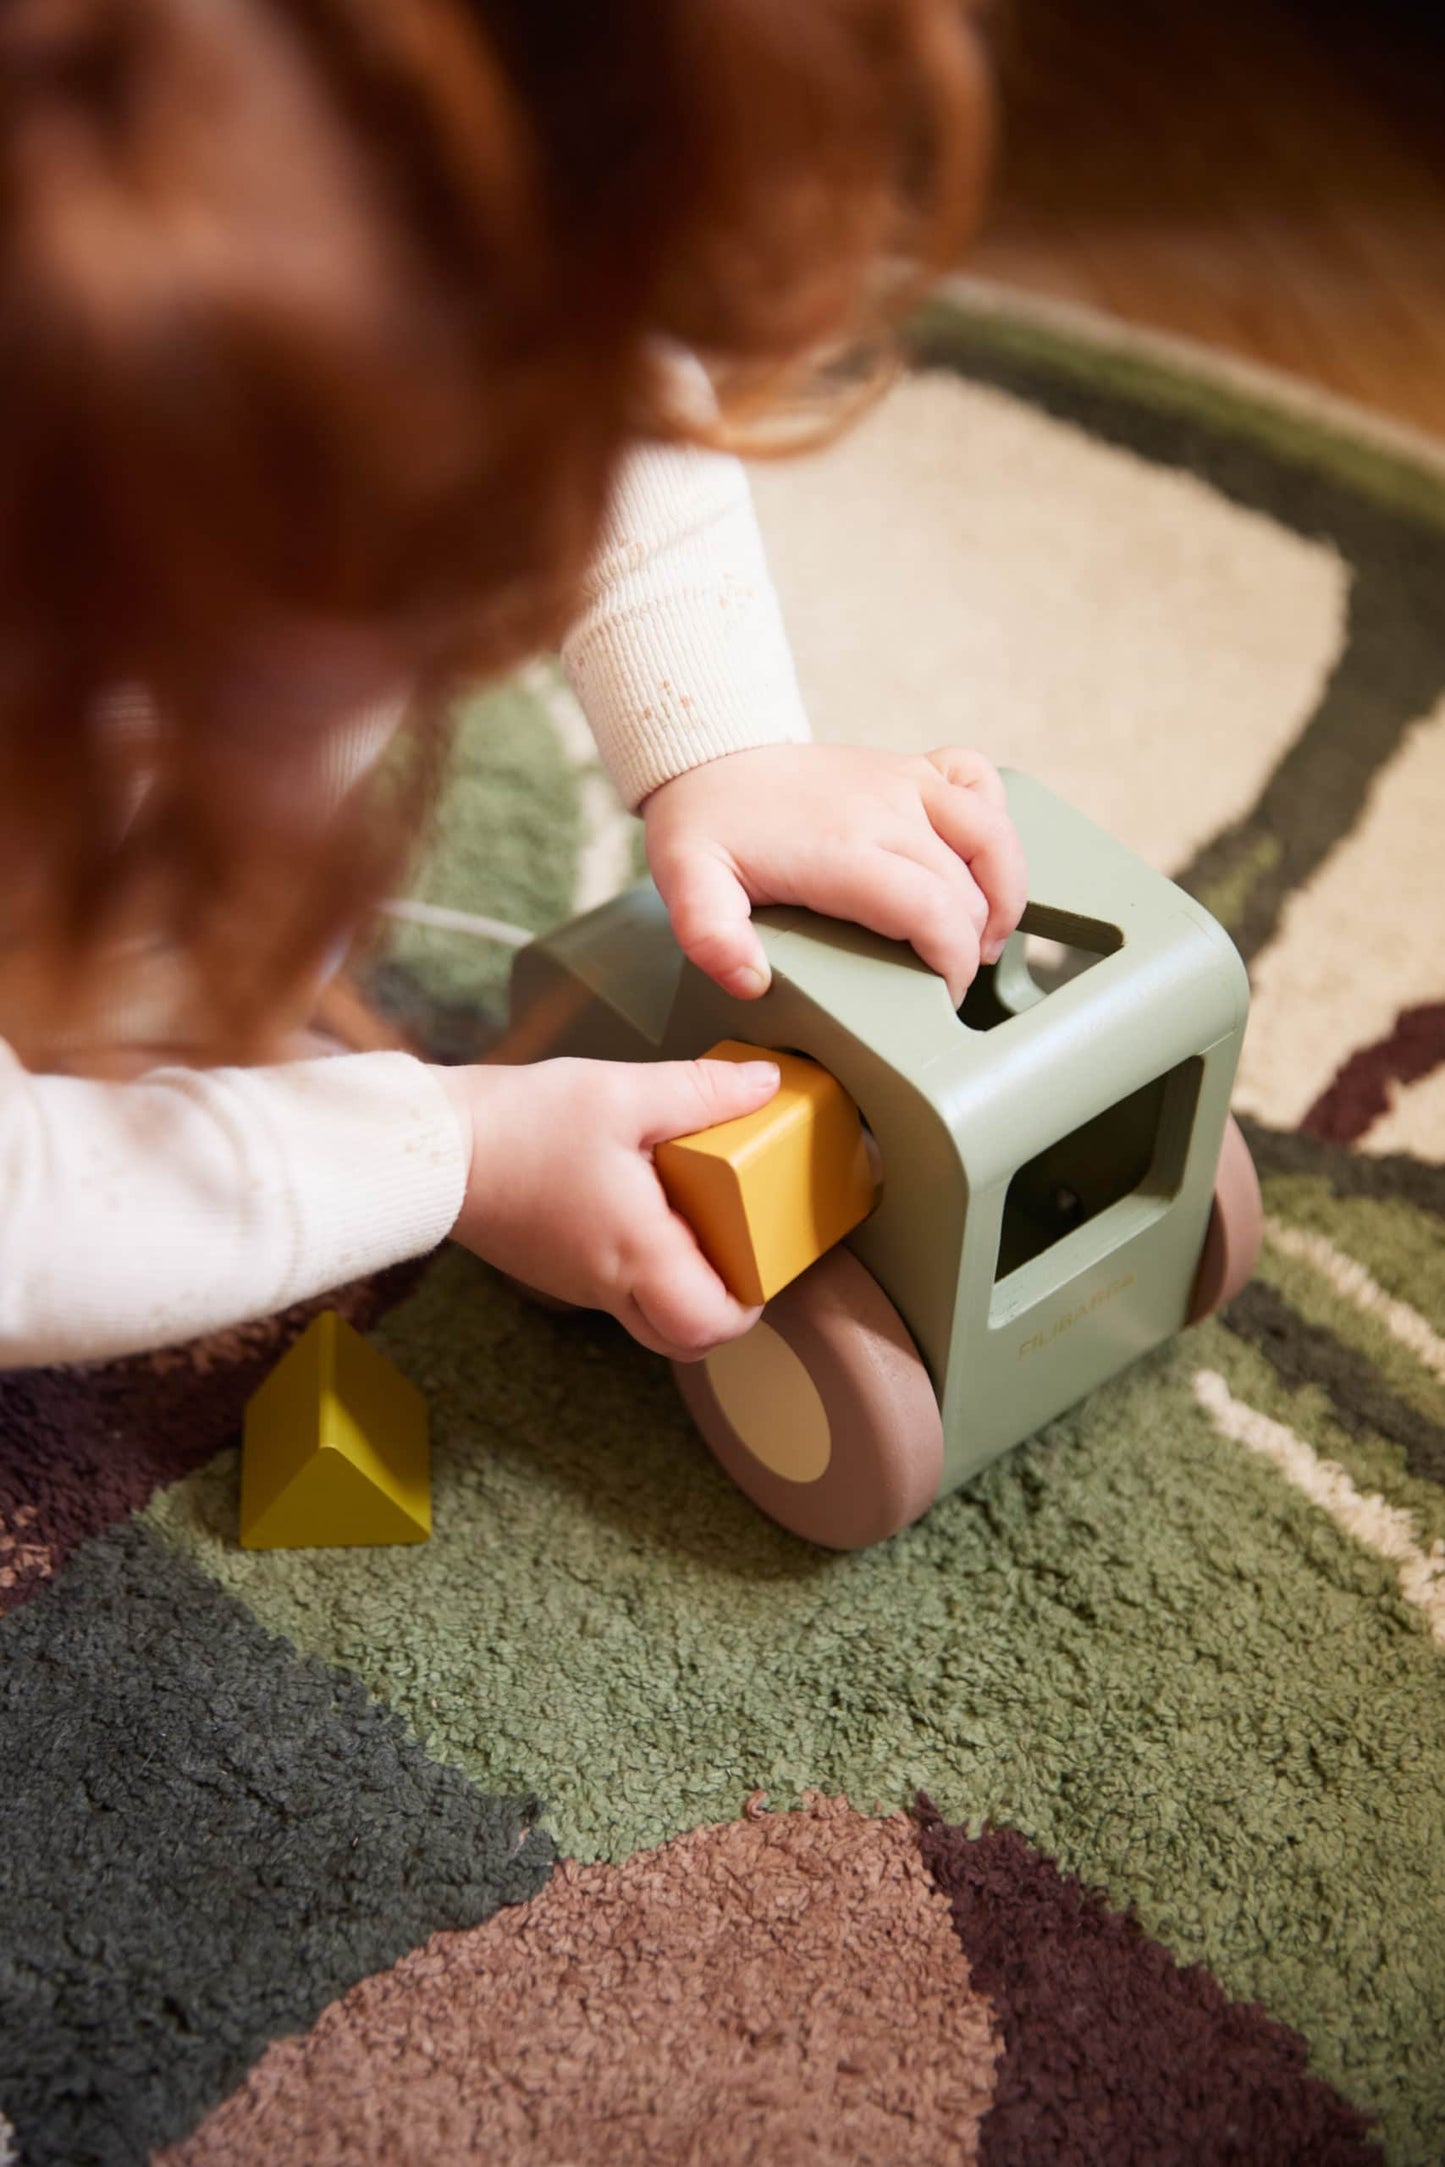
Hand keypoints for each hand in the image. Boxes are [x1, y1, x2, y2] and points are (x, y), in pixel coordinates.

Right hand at [439, 1054, 779, 1357]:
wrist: (429, 1147)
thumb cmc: (521, 1124)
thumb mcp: (621, 1093)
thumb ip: (701, 1092)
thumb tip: (765, 1084)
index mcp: (637, 1253)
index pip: (710, 1326)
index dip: (749, 1307)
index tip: (764, 1261)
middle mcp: (607, 1284)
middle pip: (682, 1337)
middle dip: (721, 1307)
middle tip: (739, 1250)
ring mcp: (575, 1283)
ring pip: (647, 1314)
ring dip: (681, 1285)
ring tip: (696, 1218)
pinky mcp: (552, 1267)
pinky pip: (613, 1288)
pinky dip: (642, 1266)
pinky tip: (644, 1204)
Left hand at [642, 743, 1027, 1006]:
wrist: (708, 755)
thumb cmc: (705, 825)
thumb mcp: (686, 883)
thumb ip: (711, 937)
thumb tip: (751, 982)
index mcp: (842, 848)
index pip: (932, 911)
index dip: (951, 965)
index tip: (941, 998)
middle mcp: (886, 808)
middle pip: (968, 888)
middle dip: (972, 947)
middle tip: (947, 984)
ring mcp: (904, 781)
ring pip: (993, 834)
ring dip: (1005, 891)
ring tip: (985, 937)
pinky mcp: (911, 766)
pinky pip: (979, 778)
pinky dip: (995, 821)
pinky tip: (979, 863)